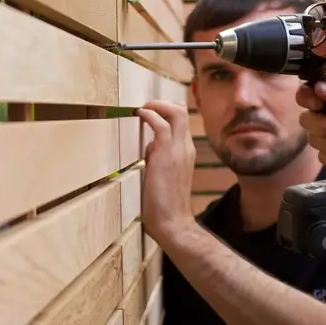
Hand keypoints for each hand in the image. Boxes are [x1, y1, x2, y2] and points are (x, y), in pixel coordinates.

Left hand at [135, 100, 195, 239]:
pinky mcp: (168, 155)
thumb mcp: (162, 175)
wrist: (173, 222)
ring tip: (142, 108)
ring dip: (156, 105)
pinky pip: (162, 125)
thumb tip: (150, 147)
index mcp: (186, 151)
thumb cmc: (164, 205)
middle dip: (161, 102)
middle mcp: (186, 147)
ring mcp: (179, 150)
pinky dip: (151, 114)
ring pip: (176, 112)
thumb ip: (159, 158)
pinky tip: (139, 114)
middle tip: (145, 106)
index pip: (181, 120)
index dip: (165, 110)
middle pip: (181, 110)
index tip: (149, 111)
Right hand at [295, 82, 325, 167]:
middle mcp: (320, 116)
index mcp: (325, 97)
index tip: (319, 104)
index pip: (303, 95)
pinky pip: (324, 158)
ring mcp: (324, 137)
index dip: (307, 99)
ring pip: (314, 141)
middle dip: (322, 124)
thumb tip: (319, 88)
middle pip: (305, 121)